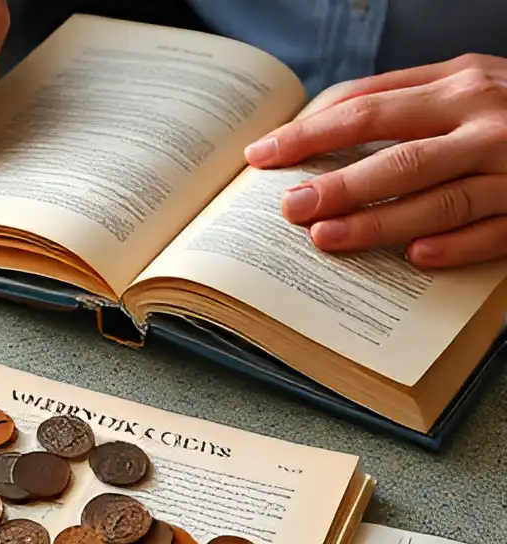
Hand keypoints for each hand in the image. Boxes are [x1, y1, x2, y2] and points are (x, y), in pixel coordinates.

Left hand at [244, 54, 506, 267]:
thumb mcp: (461, 84)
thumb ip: (398, 98)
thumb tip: (314, 122)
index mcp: (457, 86)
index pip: (367, 108)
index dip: (310, 133)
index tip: (261, 155)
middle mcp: (486, 123)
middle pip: (399, 156)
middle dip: (338, 183)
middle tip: (288, 207)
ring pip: (441, 199)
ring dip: (379, 221)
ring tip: (325, 238)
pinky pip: (495, 231)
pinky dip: (455, 245)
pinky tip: (414, 258)